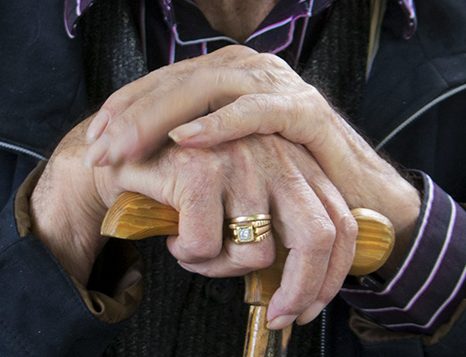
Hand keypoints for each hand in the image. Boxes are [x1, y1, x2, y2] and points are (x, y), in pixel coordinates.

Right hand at [30, 114, 357, 327]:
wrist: (125, 150)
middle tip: (277, 315)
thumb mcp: (247, 195)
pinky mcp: (200, 168)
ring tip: (197, 246)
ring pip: (255, 253)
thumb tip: (309, 290)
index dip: (330, 276)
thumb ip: (280, 222)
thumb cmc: (190, 183)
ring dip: (220, 269)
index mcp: (296, 159)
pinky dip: (189, 254)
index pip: (340, 222)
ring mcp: (240, 157)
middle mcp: (276, 151)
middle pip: (316, 237)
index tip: (306, 308)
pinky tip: (175, 232)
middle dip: (301, 290)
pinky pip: (206, 246)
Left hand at [84, 45, 420, 265]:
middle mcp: (250, 67)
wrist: (356, 193)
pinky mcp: (303, 109)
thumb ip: (192, 139)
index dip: (126, 104)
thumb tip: (131, 156)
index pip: (167, 78)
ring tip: (127, 146)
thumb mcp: (230, 151)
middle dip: (134, 115)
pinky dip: (218, 125)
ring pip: (208, 89)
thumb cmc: (285, 174)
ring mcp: (278, 83)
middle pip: (180, 80)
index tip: (93, 137)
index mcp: (229, 71)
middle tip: (99, 148)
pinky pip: (254, 112)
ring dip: (162, 118)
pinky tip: (185, 140)